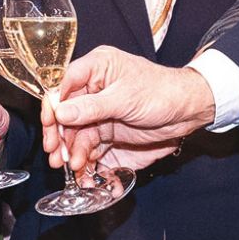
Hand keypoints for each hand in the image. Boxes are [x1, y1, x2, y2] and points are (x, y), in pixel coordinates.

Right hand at [48, 45, 213, 174]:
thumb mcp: (124, 98)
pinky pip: (91, 145)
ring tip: (74, 167)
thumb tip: (60, 112)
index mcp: (97, 68)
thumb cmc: (161, 92)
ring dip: (73, 151)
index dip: (53, 105)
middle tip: (56, 155)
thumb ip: (91, 107)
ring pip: (77, 133)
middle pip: (66, 113)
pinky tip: (85, 171)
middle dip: (60, 135)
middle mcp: (94, 88)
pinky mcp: (108, 129)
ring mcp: (100, 111)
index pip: (64, 84)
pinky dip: (87, 159)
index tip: (50, 124)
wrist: (188, 110)